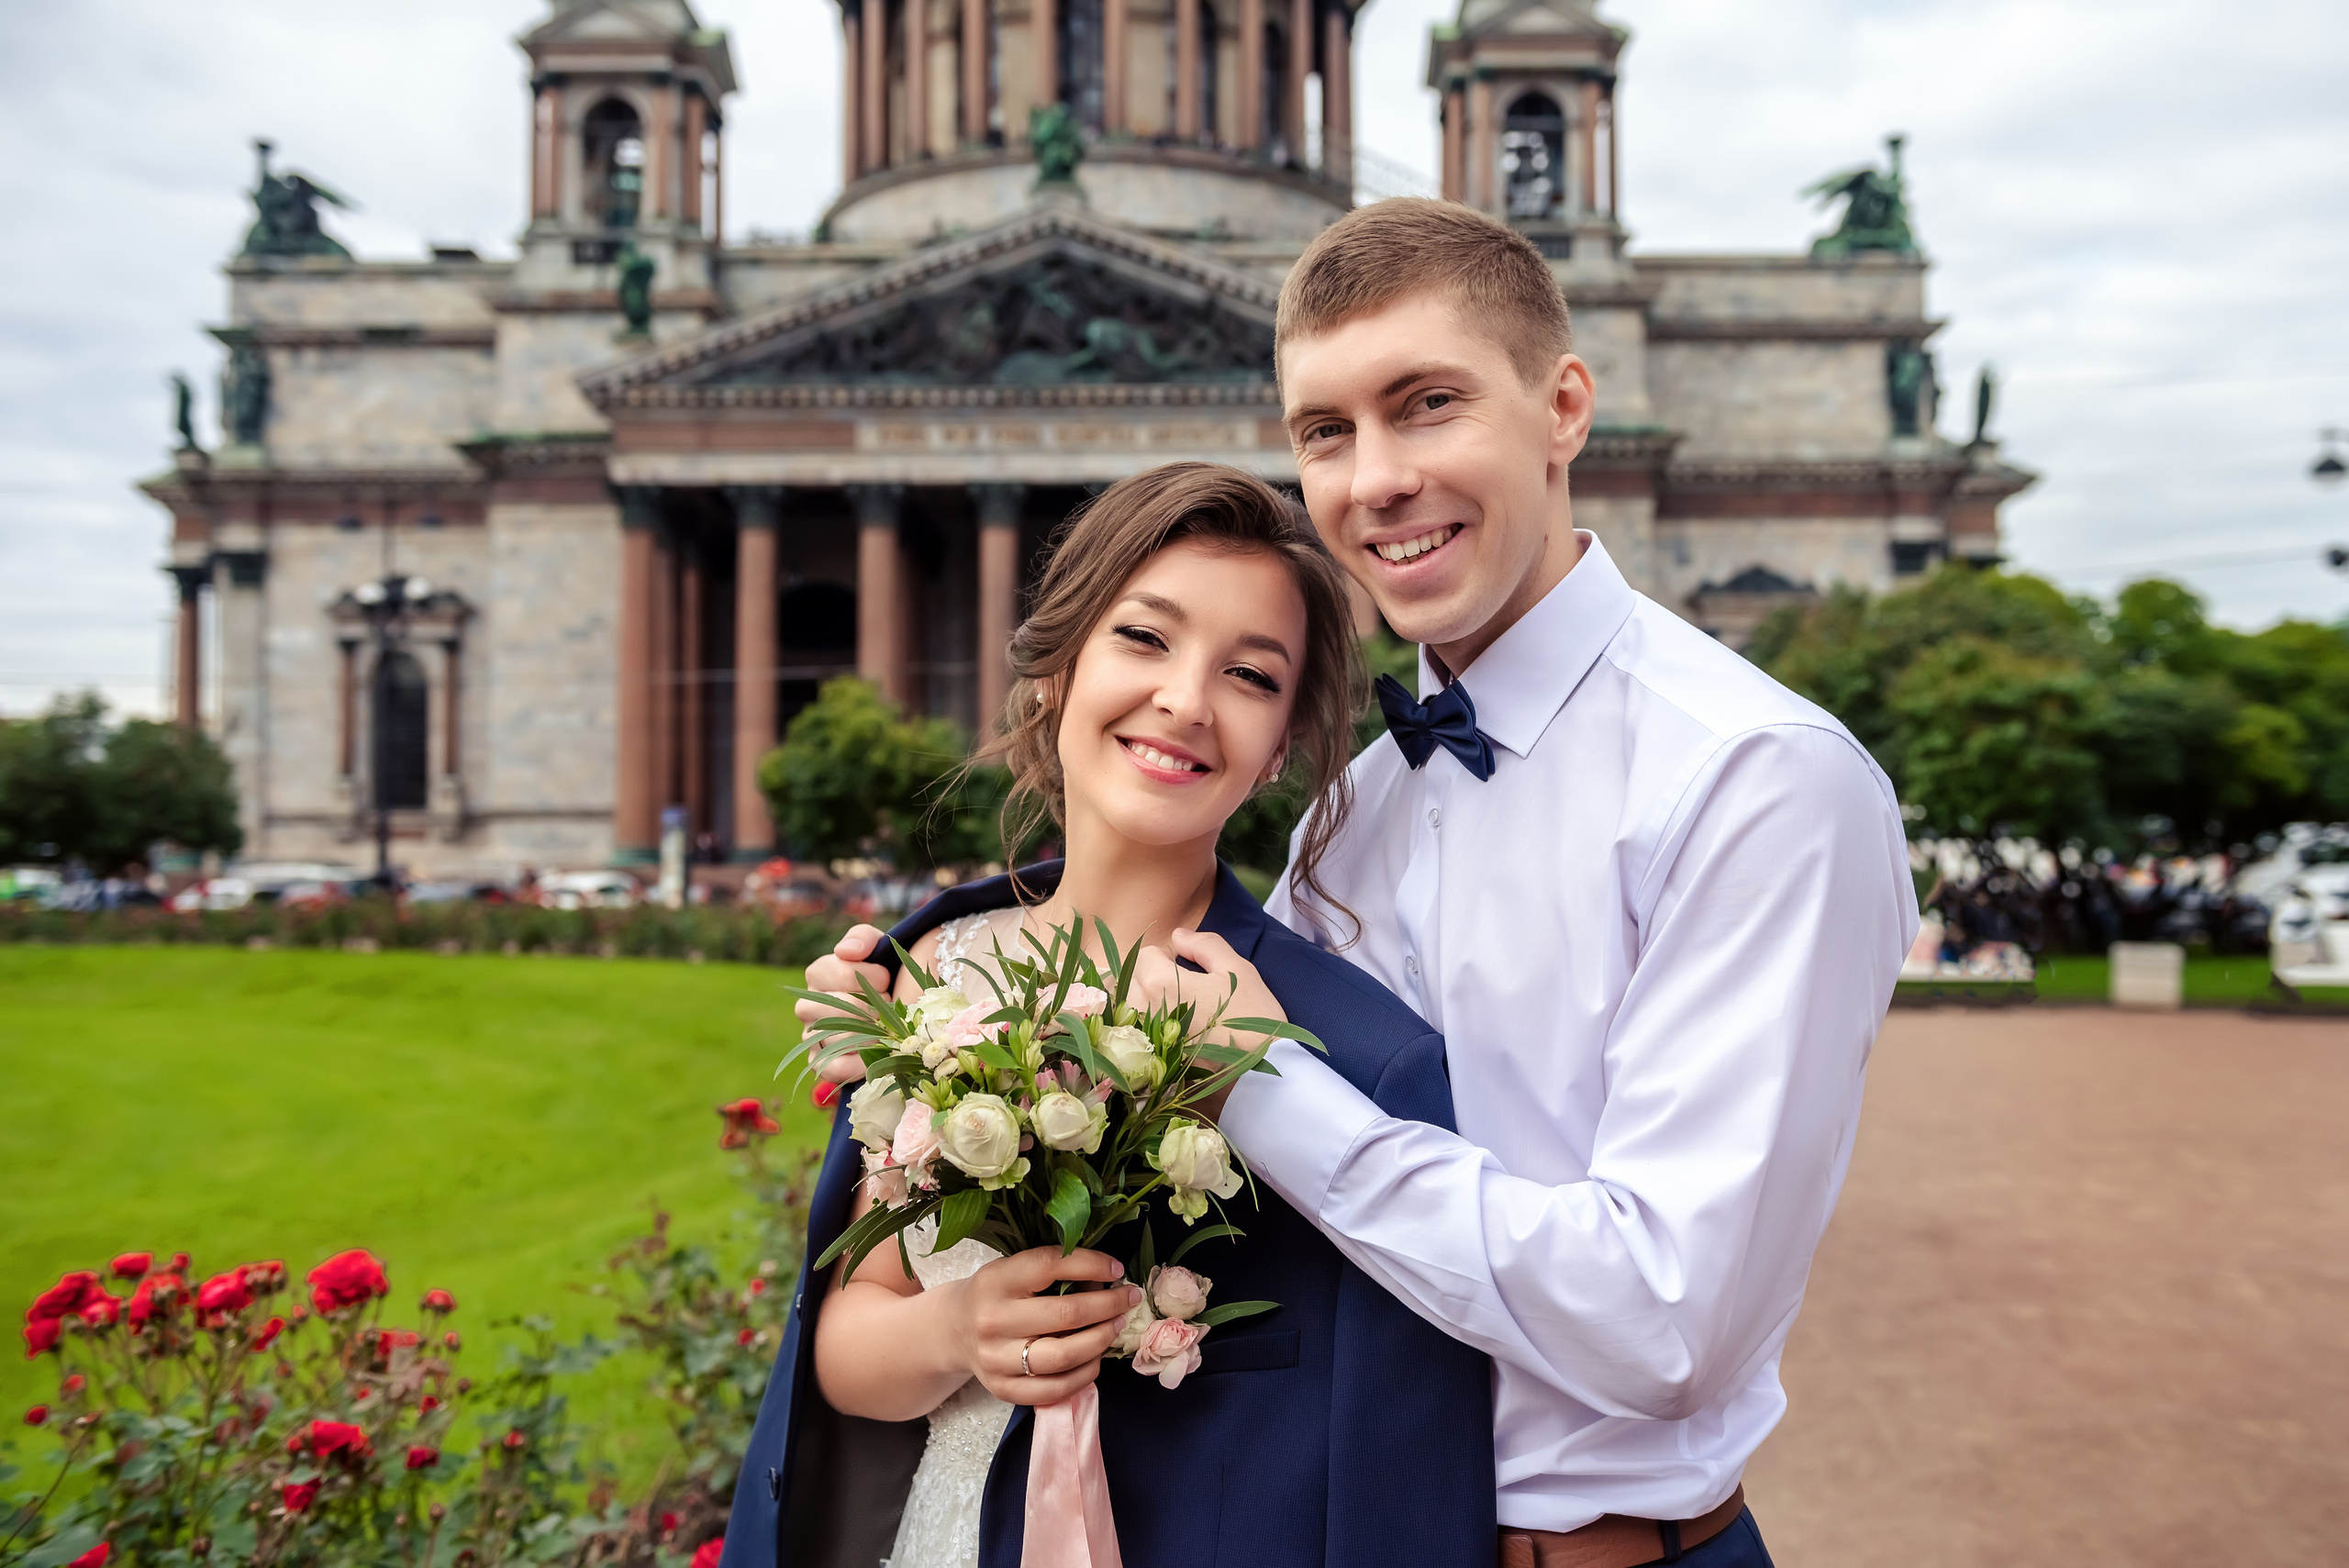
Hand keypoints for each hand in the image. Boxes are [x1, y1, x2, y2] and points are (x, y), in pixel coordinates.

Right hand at [799, 925, 890, 1083]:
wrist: (905, 1009)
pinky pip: (832, 1069)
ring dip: (871, 1034)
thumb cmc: (889, 977)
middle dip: (873, 1007)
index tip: (887, 978)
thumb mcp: (880, 948)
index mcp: (818, 974)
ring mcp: (812, 1038)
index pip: (836, 972)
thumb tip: (845, 951)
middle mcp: (808, 1007)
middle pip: (837, 1008)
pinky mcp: (823, 1066)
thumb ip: (863, 938)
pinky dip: (858, 1065)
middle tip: (890, 1006)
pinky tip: (878, 1055)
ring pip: (837, 1038)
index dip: (869, 976)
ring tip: (888, 1028)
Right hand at [947, 1247, 1140, 1405]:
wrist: (953, 1331)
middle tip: (1128, 1298)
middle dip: (1108, 1305)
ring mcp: (996, 1359)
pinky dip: (1084, 1374)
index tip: (1117, 1268)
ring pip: (1063, 1356)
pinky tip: (1096, 1358)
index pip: (1050, 1266)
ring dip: (1100, 1340)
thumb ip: (1052, 1271)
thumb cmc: (995, 1294)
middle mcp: (993, 1320)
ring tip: (1115, 1326)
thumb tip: (1106, 1278)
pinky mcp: (1003, 1389)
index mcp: (996, 1280)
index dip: (1091, 1264)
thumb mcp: (1011, 1270)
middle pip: (1065, 1314)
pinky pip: (1055, 1389)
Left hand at [1129, 930, 1287, 1120]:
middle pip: (1133, 981)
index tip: (1188, 968)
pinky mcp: (1151, 1060)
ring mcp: (1145, 1038)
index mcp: (1159, 982)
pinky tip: (1176, 1033)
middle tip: (1185, 987)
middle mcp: (1143, 1009)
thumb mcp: (1236, 970)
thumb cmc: (1252, 1017)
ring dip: (1149, 1003)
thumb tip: (1177, 936)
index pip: (1145, 955)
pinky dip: (1150, 1029)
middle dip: (1153, 978)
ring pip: (1132, 1008)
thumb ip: (1204, 945)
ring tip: (1180, 1010)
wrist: (1260, 1072)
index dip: (1167, 956)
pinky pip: (1138, 1035)